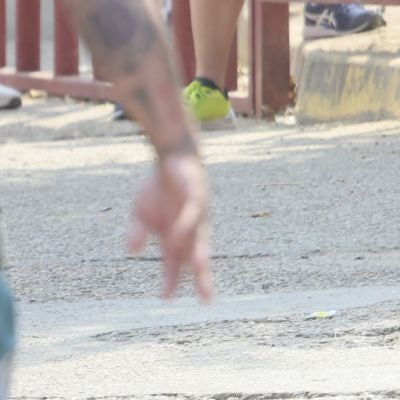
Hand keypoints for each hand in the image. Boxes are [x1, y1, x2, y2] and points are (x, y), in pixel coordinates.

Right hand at [127, 150, 212, 301]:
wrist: (172, 160)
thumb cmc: (159, 191)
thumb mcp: (140, 214)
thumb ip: (136, 233)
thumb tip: (132, 251)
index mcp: (175, 237)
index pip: (175, 265)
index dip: (172, 281)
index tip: (167, 299)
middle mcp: (189, 229)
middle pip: (196, 257)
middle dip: (201, 277)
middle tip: (206, 299)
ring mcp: (195, 213)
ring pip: (199, 237)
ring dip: (199, 253)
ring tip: (201, 268)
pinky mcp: (196, 195)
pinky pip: (192, 211)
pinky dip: (186, 223)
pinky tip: (179, 234)